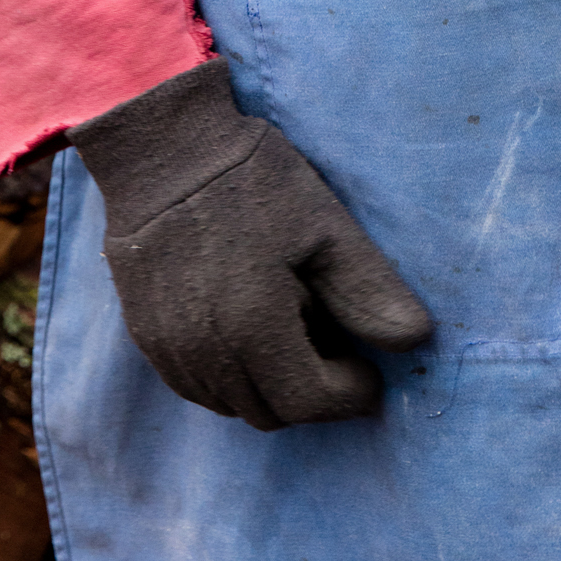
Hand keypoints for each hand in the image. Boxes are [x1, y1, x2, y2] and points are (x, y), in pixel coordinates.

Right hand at [71, 60, 433, 429]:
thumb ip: (367, 291)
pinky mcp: (144, 337)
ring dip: (271, 386)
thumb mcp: (324, 225)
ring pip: (233, 404)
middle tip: (335, 342)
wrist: (164, 148)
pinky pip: (197, 386)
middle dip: (314, 392)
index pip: (309, 402)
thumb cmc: (252, 180)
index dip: (350, 394)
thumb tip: (415, 342)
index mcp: (254, 327)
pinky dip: (232, 376)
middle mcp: (205, 352)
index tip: (372, 371)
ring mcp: (168, 350)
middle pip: (271, 412)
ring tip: (293, 326)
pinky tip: (249, 326)